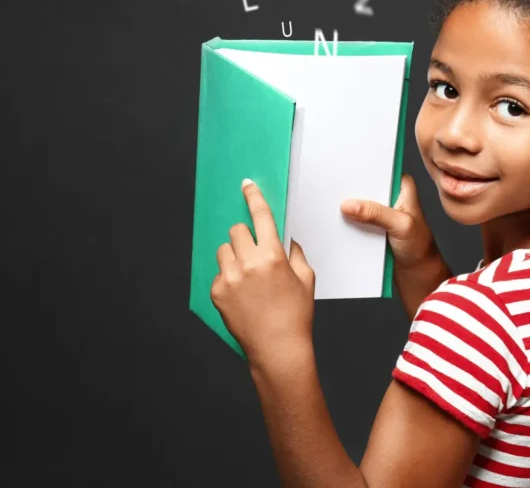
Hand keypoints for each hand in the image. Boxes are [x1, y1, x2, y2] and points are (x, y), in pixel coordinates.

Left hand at [212, 179, 316, 372]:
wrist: (277, 348)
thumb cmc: (296, 315)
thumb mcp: (306, 278)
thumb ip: (294, 253)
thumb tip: (285, 239)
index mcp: (272, 256)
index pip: (260, 216)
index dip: (253, 197)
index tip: (247, 186)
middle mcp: (248, 263)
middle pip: (237, 231)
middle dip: (246, 237)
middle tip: (255, 252)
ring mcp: (229, 278)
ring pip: (224, 250)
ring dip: (235, 255)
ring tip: (248, 277)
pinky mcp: (217, 292)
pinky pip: (220, 273)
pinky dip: (230, 277)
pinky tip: (243, 295)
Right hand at [341, 174, 450, 317]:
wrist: (417, 273)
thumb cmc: (419, 247)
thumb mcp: (401, 226)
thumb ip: (377, 214)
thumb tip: (349, 205)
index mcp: (403, 186)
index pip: (379, 171)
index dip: (361, 169)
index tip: (341, 169)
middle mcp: (391, 195)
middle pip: (366, 186)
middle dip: (351, 189)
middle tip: (330, 187)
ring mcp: (380, 211)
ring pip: (359, 203)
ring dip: (347, 205)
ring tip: (327, 203)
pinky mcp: (372, 225)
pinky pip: (356, 219)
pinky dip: (347, 221)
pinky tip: (334, 220)